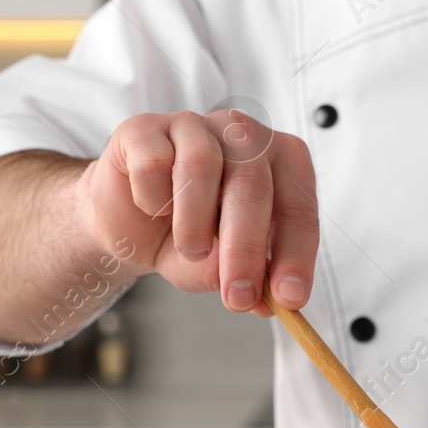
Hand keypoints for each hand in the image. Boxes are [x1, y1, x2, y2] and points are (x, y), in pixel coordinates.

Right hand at [77, 109, 318, 313]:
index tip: (289, 298)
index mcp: (281, 161)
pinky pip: (153, 162)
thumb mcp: (225, 268)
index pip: (298, 206)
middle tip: (237, 297)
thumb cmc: (188, 235)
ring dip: (195, 223)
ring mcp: (194, 125)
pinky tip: (152, 210)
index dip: (296, 254)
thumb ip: (251, 280)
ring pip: (202, 166)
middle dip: (246, 250)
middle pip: (253, 186)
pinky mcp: (145, 129)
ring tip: (190, 251)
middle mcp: (243, 134)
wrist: (129, 225)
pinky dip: (152, 198)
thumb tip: (268, 302)